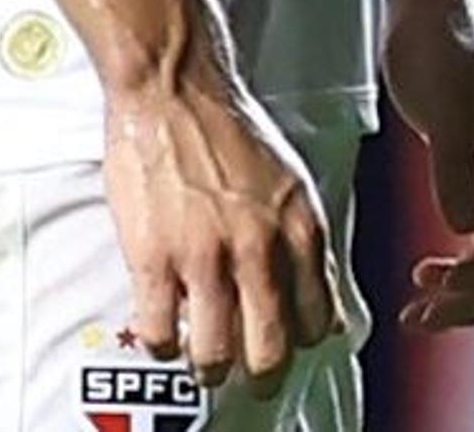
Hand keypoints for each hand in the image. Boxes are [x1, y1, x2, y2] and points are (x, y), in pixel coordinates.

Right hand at [102, 72, 344, 390]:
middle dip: (263, 377)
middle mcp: (259, 248)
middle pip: (271, 350)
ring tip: (205, 362)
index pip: (319, 318)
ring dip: (210, 368)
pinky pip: (161, 331)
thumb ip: (302, 241)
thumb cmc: (230, 130)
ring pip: (215, 353)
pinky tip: (165, 334)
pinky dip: (163, 345)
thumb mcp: (290, 184)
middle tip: (253, 382)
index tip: (292, 348)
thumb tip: (318, 298)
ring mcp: (205, 256)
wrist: (177, 90)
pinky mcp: (154, 258)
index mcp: (301, 228)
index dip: (305, 343)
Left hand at [385, 3, 473, 329]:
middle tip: (422, 316)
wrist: (431, 8)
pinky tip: (428, 271)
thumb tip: (462, 230)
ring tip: (419, 306)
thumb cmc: (437, 49)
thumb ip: (453, 167)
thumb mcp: (442, 107)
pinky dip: (463, 262)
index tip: (442, 290)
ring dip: (469, 285)